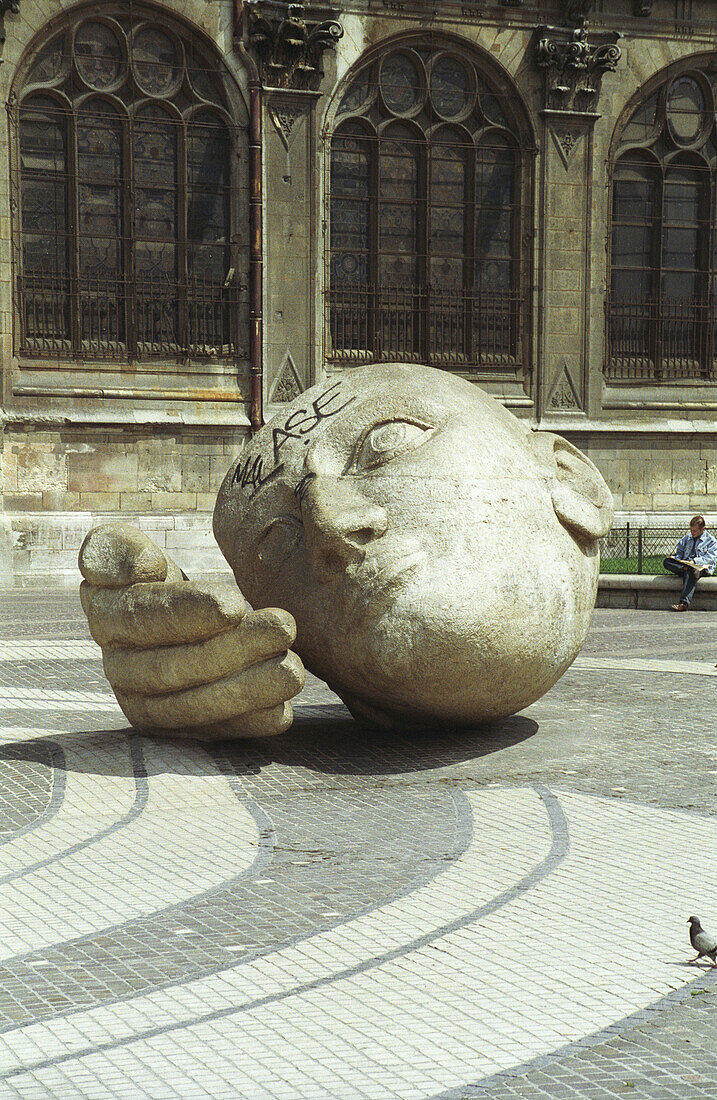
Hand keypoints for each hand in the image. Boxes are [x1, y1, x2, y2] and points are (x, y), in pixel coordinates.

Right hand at [79, 523, 304, 738]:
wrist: (175, 620)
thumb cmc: (155, 577)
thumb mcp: (131, 552)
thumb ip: (119, 549)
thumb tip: (142, 565)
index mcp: (105, 616)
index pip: (139, 618)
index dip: (185, 612)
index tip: (234, 604)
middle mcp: (120, 669)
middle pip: (169, 668)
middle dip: (230, 651)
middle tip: (284, 628)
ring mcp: (149, 707)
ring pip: (193, 708)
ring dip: (246, 691)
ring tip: (293, 670)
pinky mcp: (182, 732)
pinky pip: (215, 734)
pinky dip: (249, 724)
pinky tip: (281, 710)